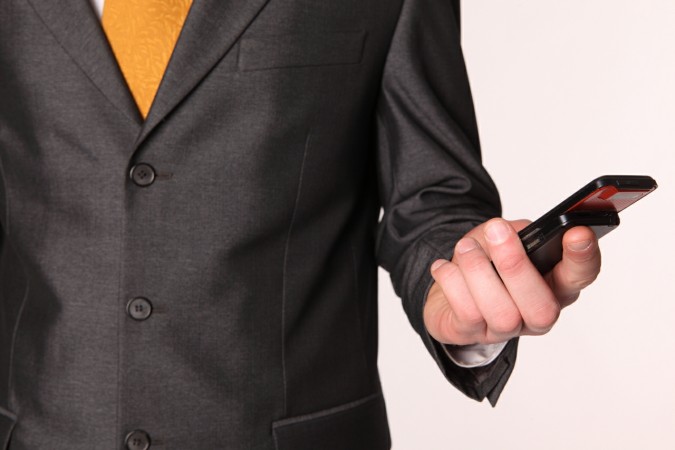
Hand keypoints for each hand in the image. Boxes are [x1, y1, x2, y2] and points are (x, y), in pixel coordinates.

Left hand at [423, 218, 600, 344]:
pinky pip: (467, 314)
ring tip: (465, 247)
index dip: (583, 258)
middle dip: (517, 266)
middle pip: (542, 307)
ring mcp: (505, 330)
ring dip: (478, 271)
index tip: (577, 232)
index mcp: (555, 284)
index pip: (580, 276)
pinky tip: (444, 267)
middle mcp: (537, 314)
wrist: (447, 288)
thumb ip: (517, 232)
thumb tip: (512, 233)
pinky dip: (452, 283)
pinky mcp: (471, 335)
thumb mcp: (505, 237)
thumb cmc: (485, 261)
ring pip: (501, 313)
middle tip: (497, 231)